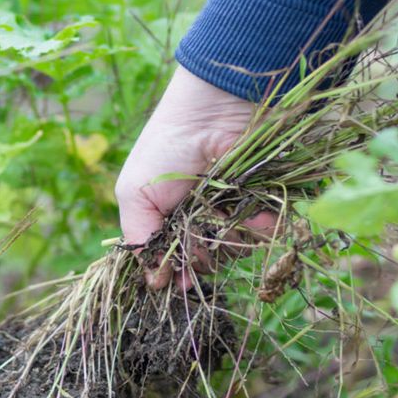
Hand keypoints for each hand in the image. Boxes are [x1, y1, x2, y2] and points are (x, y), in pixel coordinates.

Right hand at [115, 66, 276, 288]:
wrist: (211, 113)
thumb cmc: (165, 150)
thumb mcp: (135, 194)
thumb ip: (139, 239)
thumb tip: (153, 284)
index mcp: (165, 219)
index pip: (171, 261)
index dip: (175, 275)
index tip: (179, 284)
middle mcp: (196, 219)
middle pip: (204, 262)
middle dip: (201, 258)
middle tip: (199, 244)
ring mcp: (228, 211)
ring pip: (233, 251)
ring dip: (229, 239)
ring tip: (222, 215)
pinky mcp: (256, 201)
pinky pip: (262, 232)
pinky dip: (258, 225)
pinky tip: (254, 214)